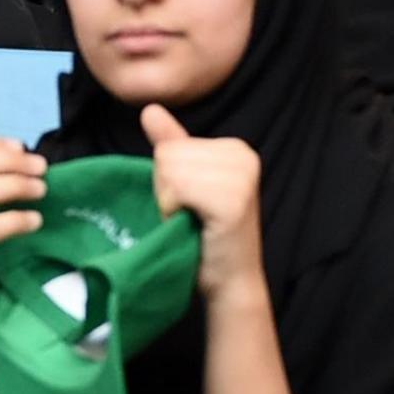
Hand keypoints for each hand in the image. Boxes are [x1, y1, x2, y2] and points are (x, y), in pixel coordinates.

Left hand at [142, 103, 265, 295]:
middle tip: (191, 215)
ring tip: (192, 220)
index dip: (168, 180)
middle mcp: (243, 155)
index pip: (170, 146)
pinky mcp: (234, 200)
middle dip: (167, 190)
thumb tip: (150, 110)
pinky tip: (194, 225)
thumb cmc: (203, 237)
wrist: (229, 283)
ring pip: (170, 170)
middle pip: (167, 155)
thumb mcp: (186, 183)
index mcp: (235, 148)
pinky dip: (175, 211)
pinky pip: (178, 188)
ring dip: (170, 202)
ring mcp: (242, 177)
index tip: (191, 205)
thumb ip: (172, 146)